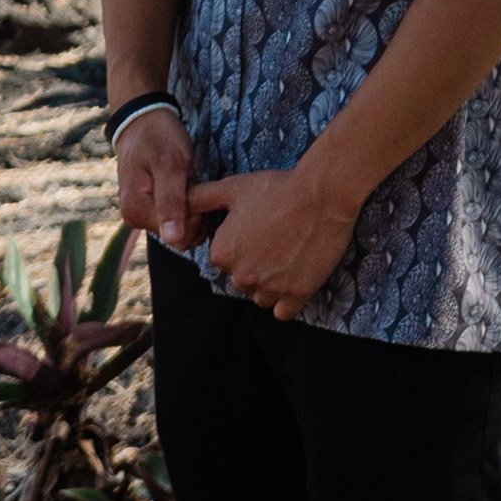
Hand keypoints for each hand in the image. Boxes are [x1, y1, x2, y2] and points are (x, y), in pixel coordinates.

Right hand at [112, 107, 195, 249]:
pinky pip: (176, 221)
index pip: (181, 237)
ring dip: (193, 209)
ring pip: (181, 230)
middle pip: (180, 237)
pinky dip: (187, 207)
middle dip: (195, 213)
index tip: (195, 187)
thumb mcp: (171, 164)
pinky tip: (186, 186)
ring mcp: (140, 214)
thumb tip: (172, 239)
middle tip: (193, 182)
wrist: (143, 121)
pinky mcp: (147, 209)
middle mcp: (134, 218)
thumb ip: (171, 201)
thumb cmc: (158, 137)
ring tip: (189, 182)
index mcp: (136, 210)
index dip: (196, 215)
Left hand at [188, 167, 358, 319]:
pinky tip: (293, 281)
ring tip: (284, 260)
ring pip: (261, 298)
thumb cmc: (274, 189)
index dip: (238, 247)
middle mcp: (241, 275)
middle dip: (253, 268)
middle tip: (272, 244)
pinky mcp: (297, 294)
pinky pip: (283, 312)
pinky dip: (286, 301)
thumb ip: (200, 198)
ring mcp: (270, 287)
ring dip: (269, 286)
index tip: (254, 233)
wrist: (320, 197)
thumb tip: (180, 205)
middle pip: (241, 281)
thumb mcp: (231, 188)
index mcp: (222, 253)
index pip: (222, 261)